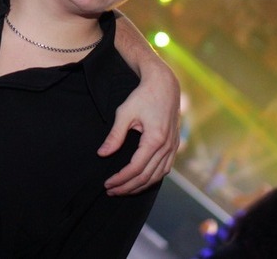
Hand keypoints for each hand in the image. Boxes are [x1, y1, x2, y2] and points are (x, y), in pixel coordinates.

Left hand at [99, 60, 179, 194]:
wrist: (165, 85)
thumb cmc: (143, 96)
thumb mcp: (124, 113)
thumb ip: (115, 135)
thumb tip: (102, 154)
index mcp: (155, 140)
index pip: (135, 169)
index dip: (120, 179)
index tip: (107, 183)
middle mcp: (167, 147)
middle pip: (146, 177)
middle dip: (127, 187)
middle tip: (111, 191)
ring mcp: (173, 147)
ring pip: (157, 176)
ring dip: (139, 186)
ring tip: (122, 189)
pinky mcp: (174, 145)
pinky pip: (165, 169)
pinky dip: (152, 178)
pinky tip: (140, 180)